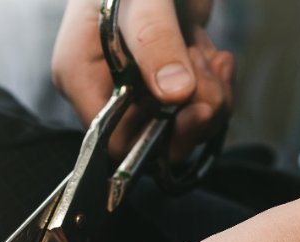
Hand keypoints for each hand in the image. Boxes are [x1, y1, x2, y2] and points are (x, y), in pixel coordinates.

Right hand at [51, 0, 233, 160]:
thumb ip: (155, 41)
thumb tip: (175, 93)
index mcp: (80, 76)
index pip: (112, 139)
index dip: (154, 137)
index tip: (189, 108)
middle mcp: (105, 89)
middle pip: (150, 141)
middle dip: (189, 117)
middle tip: (209, 77)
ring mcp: (137, 86)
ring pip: (179, 127)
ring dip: (209, 97)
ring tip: (211, 57)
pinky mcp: (166, 79)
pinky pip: (196, 107)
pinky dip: (216, 86)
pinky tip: (219, 57)